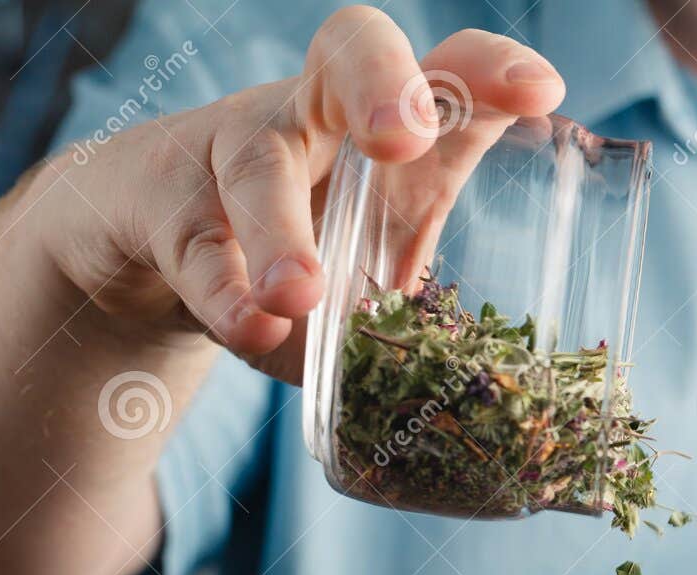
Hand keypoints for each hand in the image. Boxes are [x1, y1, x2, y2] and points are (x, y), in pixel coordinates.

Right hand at [31, 6, 563, 383]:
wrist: (157, 237)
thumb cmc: (303, 241)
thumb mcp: (374, 265)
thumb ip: (423, 310)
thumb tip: (478, 398)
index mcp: (386, 122)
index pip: (447, 67)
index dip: (489, 70)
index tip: (539, 94)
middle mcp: (314, 112)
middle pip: (346, 55)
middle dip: (380, 84)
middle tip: (404, 138)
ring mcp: (235, 148)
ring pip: (258, 165)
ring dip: (279, 232)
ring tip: (298, 295)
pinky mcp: (168, 204)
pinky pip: (196, 245)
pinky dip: (223, 293)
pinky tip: (251, 328)